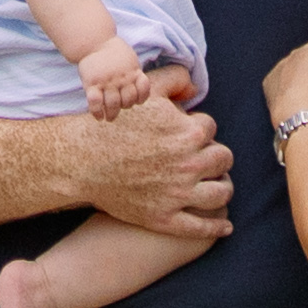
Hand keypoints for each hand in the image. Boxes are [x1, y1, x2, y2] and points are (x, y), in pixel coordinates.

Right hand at [76, 79, 238, 246]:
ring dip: (224, 188)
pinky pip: (201, 227)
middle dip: (217, 157)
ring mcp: (177, 194)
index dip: (200, 129)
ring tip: (220, 187)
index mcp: (189, 133)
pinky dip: (217, 228)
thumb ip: (175, 79)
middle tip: (208, 160)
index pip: (211, 129)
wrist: (82, 160)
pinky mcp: (164, 218)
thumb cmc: (113, 124)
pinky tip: (225, 227)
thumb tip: (196, 86)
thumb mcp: (144, 92)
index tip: (190, 135)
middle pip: (223, 159)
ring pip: (221, 193)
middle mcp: (189, 164)